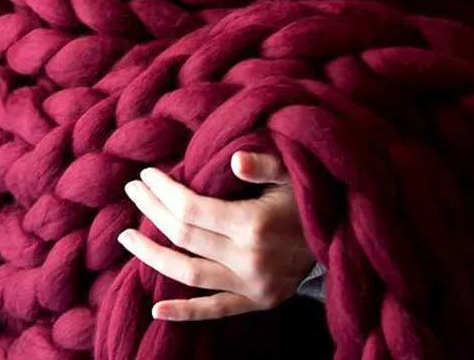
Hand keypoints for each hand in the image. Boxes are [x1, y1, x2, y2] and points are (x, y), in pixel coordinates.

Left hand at [117, 151, 316, 321]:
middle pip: (184, 236)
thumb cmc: (312, 193)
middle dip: (152, 210)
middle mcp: (249, 259)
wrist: (347, 236)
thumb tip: (235, 160)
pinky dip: (184, 312)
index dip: (164, 191)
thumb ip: (263, 164)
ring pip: (189, 274)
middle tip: (132, 190)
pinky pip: (215, 310)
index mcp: (254, 224)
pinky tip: (156, 309)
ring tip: (127, 236)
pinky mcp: (257, 302)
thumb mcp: (293, 171)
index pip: (191, 208)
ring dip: (153, 255)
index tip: (146, 175)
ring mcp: (252, 285)